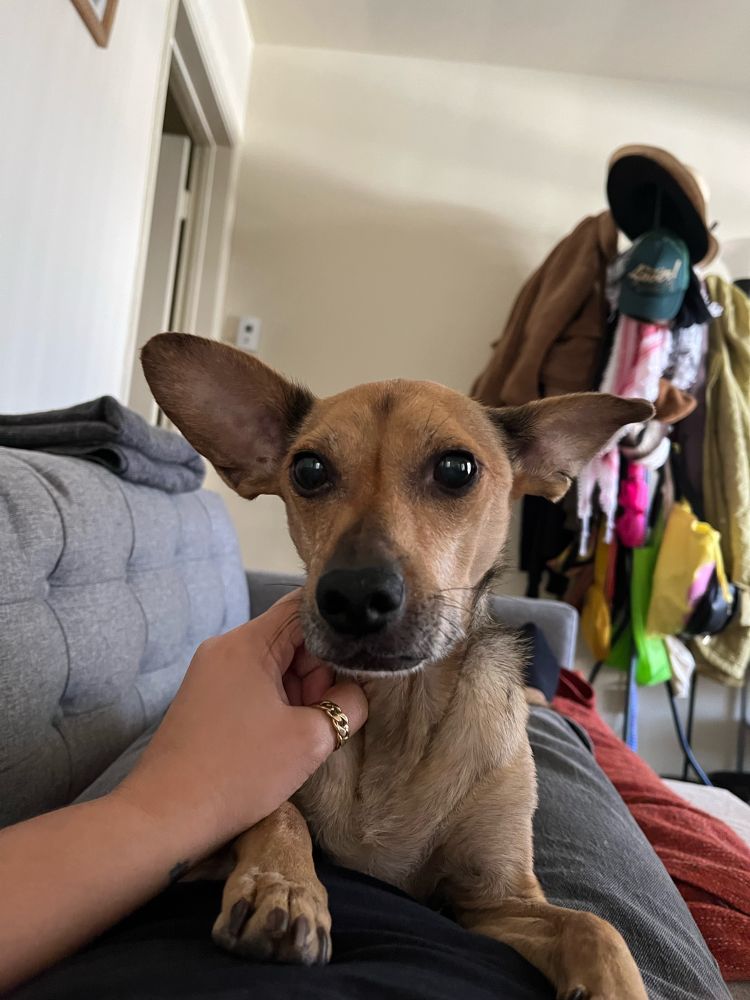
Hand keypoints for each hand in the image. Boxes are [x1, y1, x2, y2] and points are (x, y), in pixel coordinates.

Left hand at [116, 591, 367, 849]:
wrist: (165, 817)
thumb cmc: (239, 773)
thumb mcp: (310, 739)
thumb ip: (348, 704)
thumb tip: (355, 693)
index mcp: (247, 642)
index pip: (304, 608)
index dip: (338, 632)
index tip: (359, 662)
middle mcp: (225, 647)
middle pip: (291, 639)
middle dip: (319, 672)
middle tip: (325, 714)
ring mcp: (211, 673)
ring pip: (275, 665)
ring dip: (299, 693)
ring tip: (300, 733)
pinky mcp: (206, 699)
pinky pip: (255, 686)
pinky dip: (277, 705)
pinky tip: (281, 738)